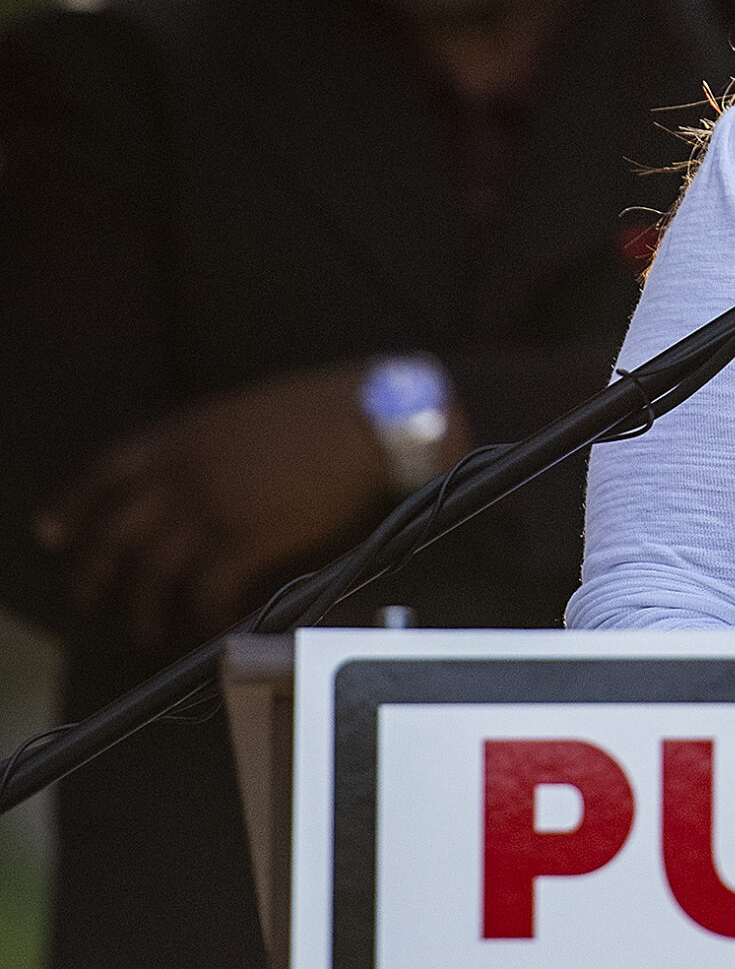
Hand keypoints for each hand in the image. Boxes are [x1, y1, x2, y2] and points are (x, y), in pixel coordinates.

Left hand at [33, 364, 405, 646]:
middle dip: (94, 573)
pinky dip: (201, 618)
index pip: (106, 474)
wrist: (375, 417)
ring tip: (146, 630)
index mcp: (184, 434)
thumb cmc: (326, 410)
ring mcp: (215, 506)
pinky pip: (208, 591)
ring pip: (153, 571)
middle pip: (116, 532)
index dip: (73, 507)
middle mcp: (187, 472)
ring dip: (144, 608)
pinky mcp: (251, 538)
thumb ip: (208, 446)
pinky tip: (206, 629)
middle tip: (90, 597)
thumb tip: (192, 481)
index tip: (54, 533)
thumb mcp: (247, 413)